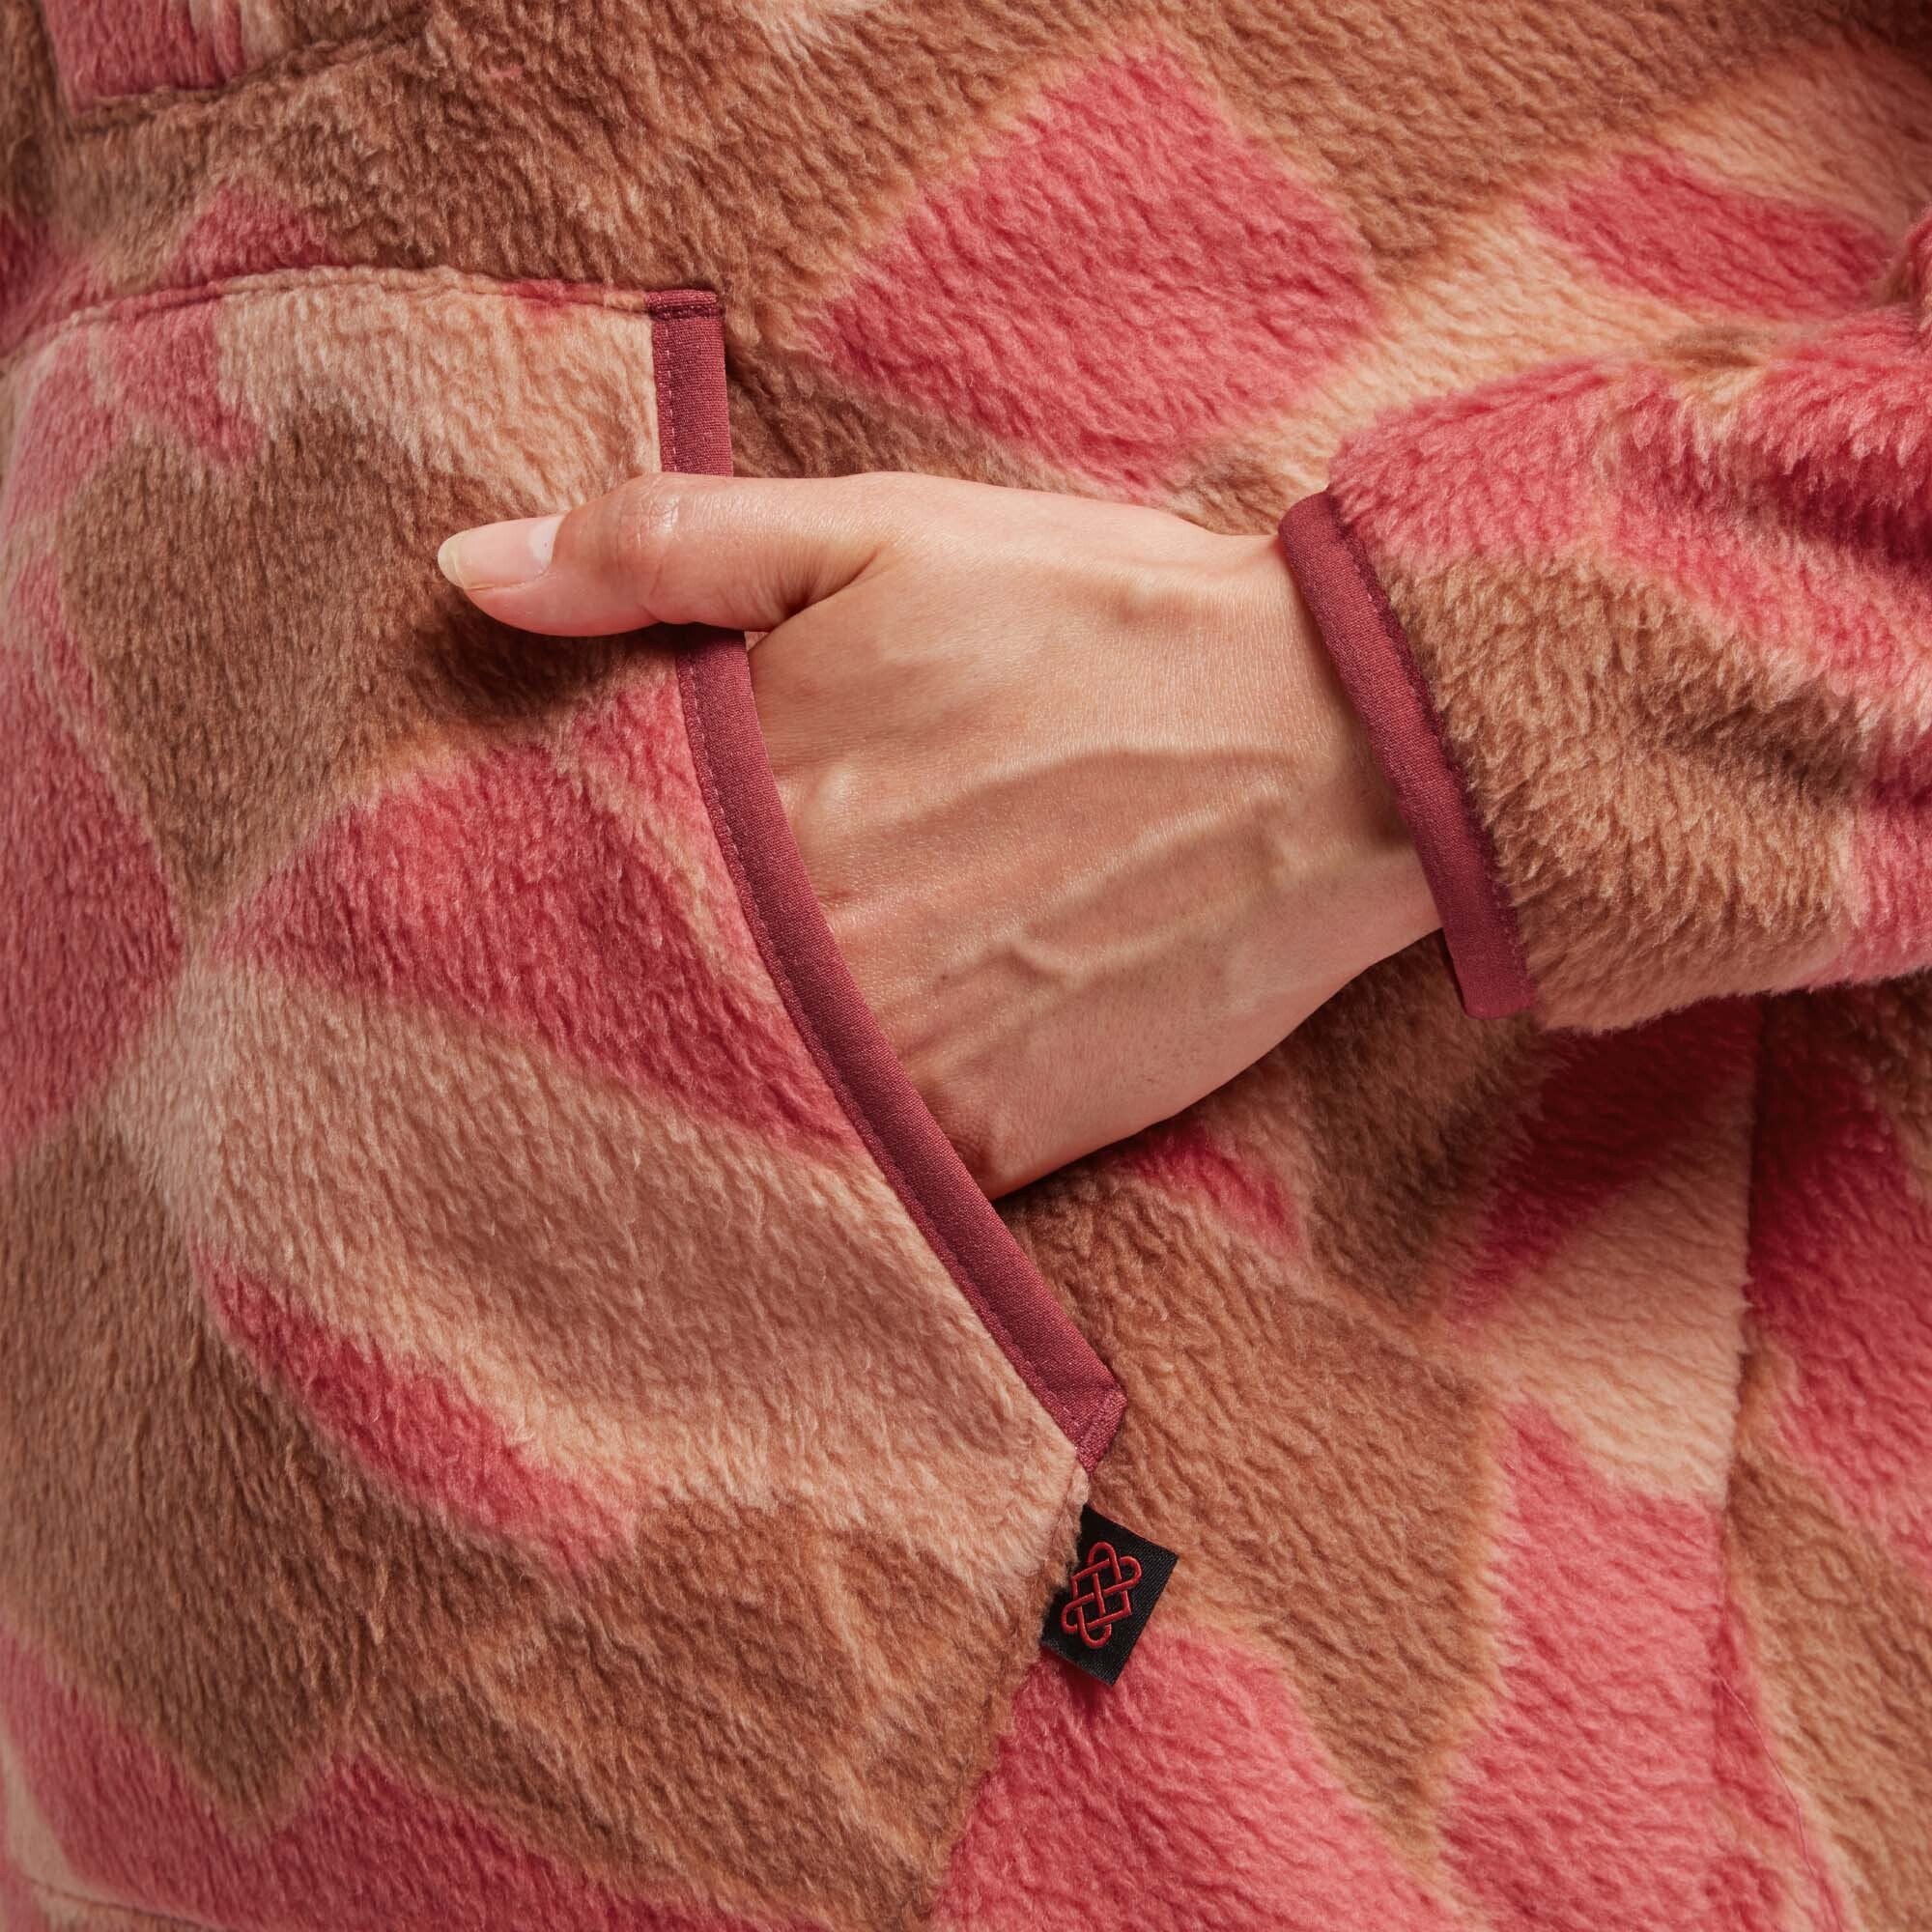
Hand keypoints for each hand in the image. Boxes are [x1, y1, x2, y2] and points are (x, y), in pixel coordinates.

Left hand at [439, 473, 1435, 1194]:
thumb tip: (467, 567)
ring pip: (735, 1103)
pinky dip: (818, 1169)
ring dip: (691, 1092)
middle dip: (591, 998)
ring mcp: (905, 1051)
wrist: (1328, 743)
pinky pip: (862, 1180)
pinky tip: (809, 1134)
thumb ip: (671, 545)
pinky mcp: (997, 1136)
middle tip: (552, 1007)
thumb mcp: (890, 535)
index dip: (538, 876)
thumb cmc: (1107, 623)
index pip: (578, 858)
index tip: (494, 893)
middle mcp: (814, 939)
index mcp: (763, 789)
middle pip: (639, 995)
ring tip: (664, 1079)